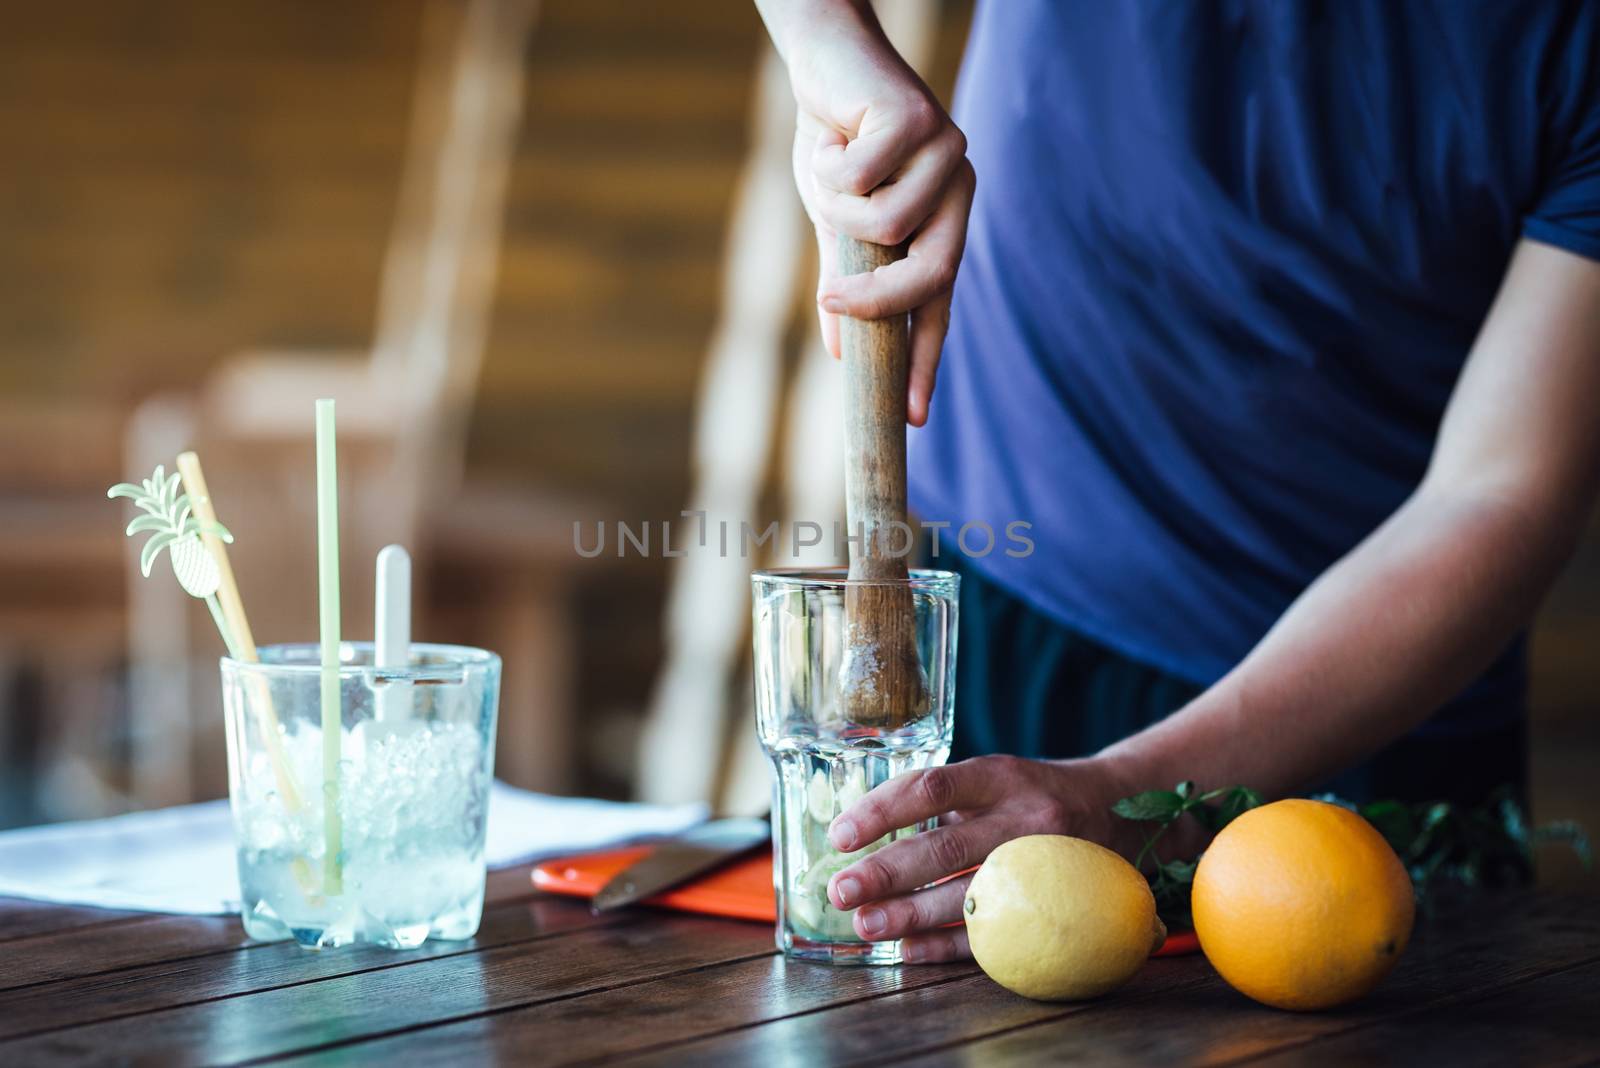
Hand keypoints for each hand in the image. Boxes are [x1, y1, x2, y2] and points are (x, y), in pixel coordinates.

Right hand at [760, 0, 974, 425]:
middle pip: (930, 272)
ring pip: (885, 224)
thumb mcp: (835, 223)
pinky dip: (830, 164)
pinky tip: (832, 137)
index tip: (914, 418)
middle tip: (829, 302)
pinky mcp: (920, 118)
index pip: (940, 304)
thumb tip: (841, 353)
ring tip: (828, 170)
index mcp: (942, 222)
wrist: (824, 61)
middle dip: (879, 297)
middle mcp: (958, 190)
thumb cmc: (833, 142)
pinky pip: (863, 177)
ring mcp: (947, 153)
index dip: (925, 360)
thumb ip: (845, 282)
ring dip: (836, 206)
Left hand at [825, 755, 1140, 962]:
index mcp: (1001, 776)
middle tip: (841, 890)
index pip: (933, 787)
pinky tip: (908, 948)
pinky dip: (947, 944)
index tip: (840, 835)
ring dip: (910, 915)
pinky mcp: (1053, 905)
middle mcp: (1025, 816)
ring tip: (866, 925)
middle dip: (886, 872)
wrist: (1121, 810)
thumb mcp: (995, 776)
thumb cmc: (1032, 793)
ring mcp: (1043, 864)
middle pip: (946, 848)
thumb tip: (858, 832)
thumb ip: (940, 797)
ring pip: (968, 895)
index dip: (882, 811)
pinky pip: (996, 932)